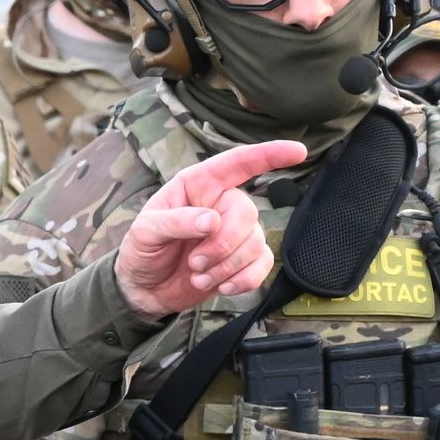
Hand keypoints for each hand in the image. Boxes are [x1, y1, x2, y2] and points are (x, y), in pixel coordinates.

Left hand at [115, 139, 306, 318]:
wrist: (145, 289)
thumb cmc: (142, 250)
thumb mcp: (145, 232)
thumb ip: (175, 222)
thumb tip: (212, 221)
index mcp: (197, 185)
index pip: (236, 163)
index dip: (268, 155)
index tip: (297, 151)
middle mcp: (221, 204)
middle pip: (247, 212)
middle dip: (223, 243)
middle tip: (194, 263)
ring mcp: (235, 232)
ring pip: (255, 242)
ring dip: (226, 266)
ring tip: (198, 276)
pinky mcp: (244, 259)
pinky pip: (264, 265)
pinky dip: (243, 280)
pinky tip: (221, 287)